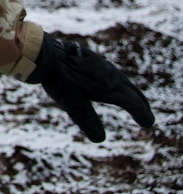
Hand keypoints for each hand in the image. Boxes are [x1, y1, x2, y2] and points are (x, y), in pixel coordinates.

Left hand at [28, 32, 154, 141]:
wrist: (45, 53)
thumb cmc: (59, 79)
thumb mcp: (73, 104)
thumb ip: (87, 119)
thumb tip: (100, 139)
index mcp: (110, 86)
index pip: (131, 101)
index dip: (140, 112)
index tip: (148, 123)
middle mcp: (109, 74)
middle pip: (128, 88)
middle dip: (139, 101)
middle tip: (146, 114)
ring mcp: (99, 65)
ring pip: (118, 78)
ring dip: (127, 89)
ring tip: (131, 97)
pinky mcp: (88, 59)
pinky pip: (107, 71)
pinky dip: (112, 79)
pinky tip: (106, 81)